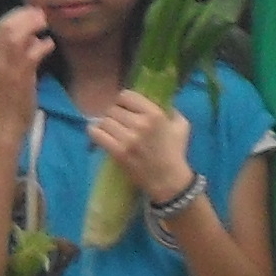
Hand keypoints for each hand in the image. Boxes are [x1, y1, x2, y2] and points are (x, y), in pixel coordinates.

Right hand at [0, 4, 54, 107]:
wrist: (7, 121)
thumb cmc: (10, 96)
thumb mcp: (7, 69)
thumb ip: (15, 52)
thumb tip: (32, 35)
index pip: (0, 25)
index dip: (18, 14)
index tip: (32, 12)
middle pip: (7, 26)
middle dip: (26, 16)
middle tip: (42, 16)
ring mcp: (7, 67)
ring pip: (17, 36)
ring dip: (33, 26)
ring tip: (45, 26)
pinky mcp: (21, 77)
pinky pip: (32, 54)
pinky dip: (43, 45)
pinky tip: (49, 45)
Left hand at [87, 87, 194, 204]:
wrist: (168, 179)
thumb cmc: (175, 151)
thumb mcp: (181, 125)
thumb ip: (170, 109)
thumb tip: (157, 97)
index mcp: (155, 114)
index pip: (126, 96)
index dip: (123, 101)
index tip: (124, 107)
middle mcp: (141, 124)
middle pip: (113, 109)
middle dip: (114, 114)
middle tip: (117, 121)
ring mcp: (128, 138)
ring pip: (104, 121)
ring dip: (105, 124)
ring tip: (110, 129)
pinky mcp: (118, 151)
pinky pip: (97, 134)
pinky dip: (95, 132)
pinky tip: (99, 134)